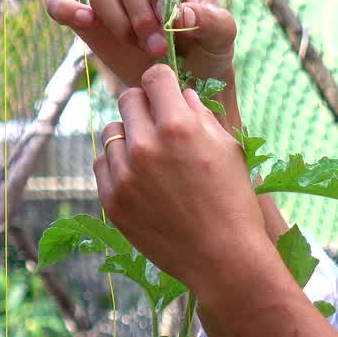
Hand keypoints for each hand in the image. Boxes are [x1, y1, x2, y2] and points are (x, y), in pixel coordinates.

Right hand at [46, 0, 236, 86]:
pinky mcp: (91, 22)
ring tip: (141, 49)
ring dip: (120, 24)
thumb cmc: (209, 50)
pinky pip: (62, 5)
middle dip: (142, 16)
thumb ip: (210, 20)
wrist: (188, 81)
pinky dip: (64, 9)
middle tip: (159, 49)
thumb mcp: (222, 37)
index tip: (172, 22)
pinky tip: (81, 20)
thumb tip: (180, 13)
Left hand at [95, 64, 266, 296]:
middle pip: (128, 99)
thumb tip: (180, 95)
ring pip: (112, 132)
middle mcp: (146, 145)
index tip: (166, 92)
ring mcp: (124, 174)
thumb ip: (201, 115)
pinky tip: (142, 180)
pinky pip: (103, 163)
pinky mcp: (112, 200)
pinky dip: (119, 165)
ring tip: (153, 159)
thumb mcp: (229, 149)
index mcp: (179, 127)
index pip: (155, 77)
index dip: (163, 82)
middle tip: (161, 125)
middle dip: (146, 105)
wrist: (223, 259)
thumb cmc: (234, 201)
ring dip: (130, 136)